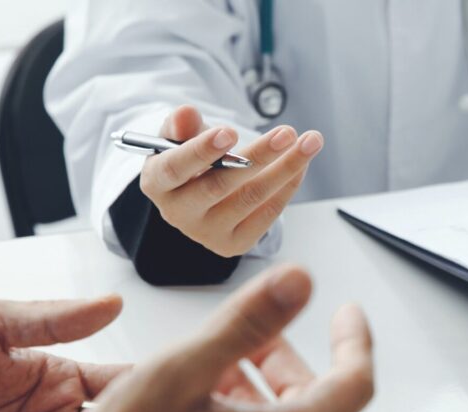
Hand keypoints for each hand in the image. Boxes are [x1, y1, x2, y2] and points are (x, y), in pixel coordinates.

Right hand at [139, 105, 323, 256]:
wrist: (198, 197)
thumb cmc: (189, 159)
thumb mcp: (179, 137)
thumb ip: (181, 126)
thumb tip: (186, 114)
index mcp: (157, 184)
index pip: (175, 168)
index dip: (201, 150)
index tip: (230, 131)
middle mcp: (178, 214)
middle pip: (220, 185)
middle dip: (258, 156)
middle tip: (287, 133)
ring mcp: (208, 233)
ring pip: (252, 198)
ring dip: (286, 168)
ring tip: (309, 142)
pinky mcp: (236, 243)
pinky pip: (267, 213)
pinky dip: (288, 185)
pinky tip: (301, 163)